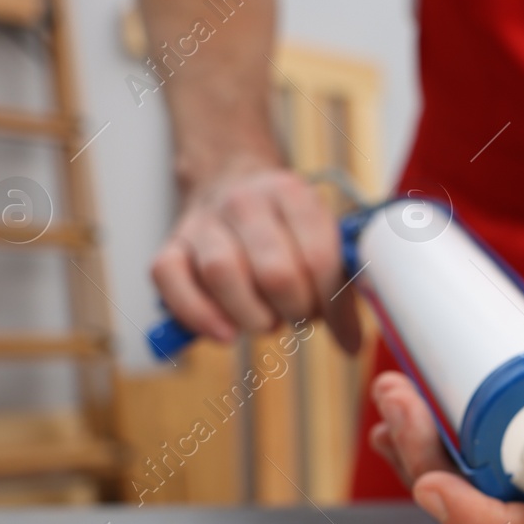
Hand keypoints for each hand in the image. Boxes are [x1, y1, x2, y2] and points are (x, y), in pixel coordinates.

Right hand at [151, 158, 359, 350]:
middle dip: (296, 311)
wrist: (229, 181)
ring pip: (222, 275)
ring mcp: (202, 222)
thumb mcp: (321, 236)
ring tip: (266, 322)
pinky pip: (172, 282)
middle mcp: (244, 201)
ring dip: (252, 316)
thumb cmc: (283, 227)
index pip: (320, 259)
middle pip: (275, 272)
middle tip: (300, 317)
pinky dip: (198, 315)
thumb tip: (352, 342)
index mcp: (292, 194)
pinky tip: (225, 332)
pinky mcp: (171, 246)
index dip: (335, 309)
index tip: (344, 336)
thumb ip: (340, 280)